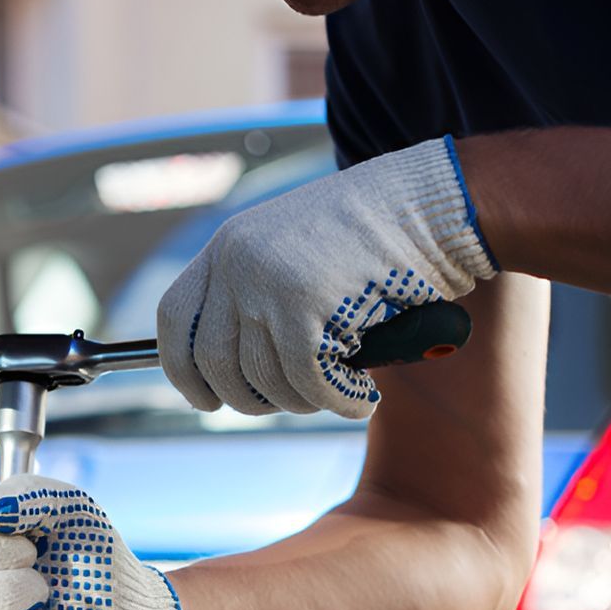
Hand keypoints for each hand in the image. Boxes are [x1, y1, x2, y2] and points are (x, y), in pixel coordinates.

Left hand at [156, 135, 493, 418]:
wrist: (436, 205)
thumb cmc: (381, 237)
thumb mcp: (299, 255)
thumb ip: (260, 297)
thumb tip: (233, 373)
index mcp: (229, 245)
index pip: (174, 318)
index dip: (182, 369)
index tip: (203, 400)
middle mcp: (237, 262)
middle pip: (214, 362)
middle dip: (249, 398)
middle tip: (288, 404)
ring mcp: (267, 283)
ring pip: (264, 380)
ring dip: (304, 401)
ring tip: (339, 388)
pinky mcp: (305, 307)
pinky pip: (308, 383)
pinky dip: (337, 402)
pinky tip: (360, 397)